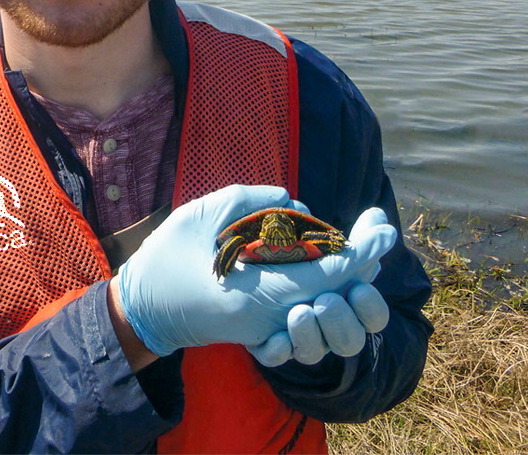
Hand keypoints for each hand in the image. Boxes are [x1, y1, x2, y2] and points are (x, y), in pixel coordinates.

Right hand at [114, 186, 388, 356]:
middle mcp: (273, 316)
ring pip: (325, 300)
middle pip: (335, 289)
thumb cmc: (167, 259)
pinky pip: (305, 306)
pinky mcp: (262, 327)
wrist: (142, 310)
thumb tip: (296, 203)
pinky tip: (325, 260)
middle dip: (362, 257)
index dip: (362, 248)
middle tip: (377, 224)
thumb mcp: (204, 213)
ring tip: (354, 240)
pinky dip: (321, 283)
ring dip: (343, 272)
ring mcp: (268, 326)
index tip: (384, 228)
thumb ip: (254, 201)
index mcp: (261, 293)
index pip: (328, 271)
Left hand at [246, 207, 395, 366]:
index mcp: (342, 300)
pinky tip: (274, 337)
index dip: (371, 307)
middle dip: (342, 324)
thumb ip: (350, 232)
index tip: (358, 287)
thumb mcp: (311, 236)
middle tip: (326, 300)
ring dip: (310, 335)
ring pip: (314, 354)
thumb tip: (379, 216)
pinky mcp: (266, 345)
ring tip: (297, 312)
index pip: (372, 316)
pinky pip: (275, 357)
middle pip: (351, 342)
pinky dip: (277, 349)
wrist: (232, 270)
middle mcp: (323, 324)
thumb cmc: (280, 251)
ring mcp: (295, 337)